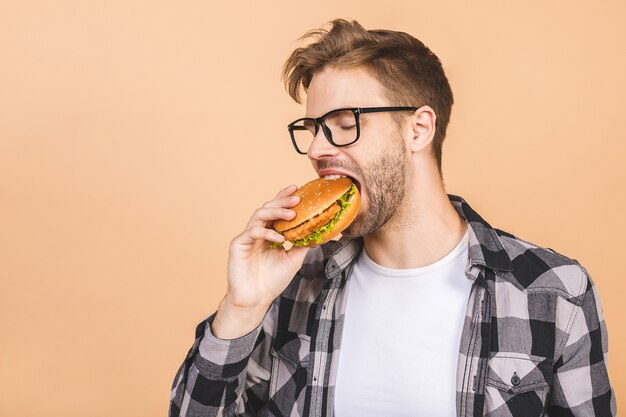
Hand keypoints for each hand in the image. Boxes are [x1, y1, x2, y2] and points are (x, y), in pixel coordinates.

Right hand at [225, 184, 309, 310]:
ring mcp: (247, 237)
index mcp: (269, 233)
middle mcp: (257, 232)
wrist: (257, 299)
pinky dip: (266, 233)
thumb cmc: (272, 280)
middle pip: (268, 209)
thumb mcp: (294, 259)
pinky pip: (252, 232)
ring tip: (291, 213)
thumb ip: (302, 243)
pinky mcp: (238, 245)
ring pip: (259, 215)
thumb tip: (318, 231)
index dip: (284, 198)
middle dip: (282, 201)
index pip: (276, 211)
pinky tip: (278, 237)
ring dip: (276, 212)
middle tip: (297, 198)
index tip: (297, 189)